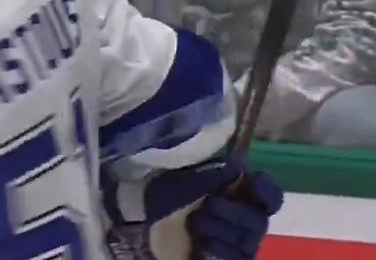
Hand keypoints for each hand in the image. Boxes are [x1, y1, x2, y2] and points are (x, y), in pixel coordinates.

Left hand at [104, 157, 282, 259]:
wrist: (144, 227)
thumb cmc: (169, 198)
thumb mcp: (185, 178)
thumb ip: (213, 172)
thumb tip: (238, 163)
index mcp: (242, 197)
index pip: (271, 194)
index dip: (264, 188)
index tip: (248, 181)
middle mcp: (248, 223)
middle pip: (258, 220)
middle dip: (229, 211)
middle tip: (206, 206)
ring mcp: (241, 247)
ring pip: (244, 242)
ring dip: (215, 229)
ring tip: (194, 225)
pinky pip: (232, 259)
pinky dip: (215, 250)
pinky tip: (201, 244)